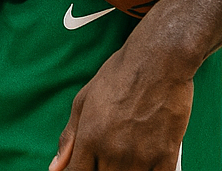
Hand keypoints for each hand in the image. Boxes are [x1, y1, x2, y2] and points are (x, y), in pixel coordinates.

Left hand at [50, 46, 193, 170]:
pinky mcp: (166, 157)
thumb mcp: (84, 100)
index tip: (84, 166)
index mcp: (90, 137)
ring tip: (126, 151)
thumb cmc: (118, 76)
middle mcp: (113, 151)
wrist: (156, 62)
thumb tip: (54, 167)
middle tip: (107, 154)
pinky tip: (145, 162)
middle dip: (101, 170)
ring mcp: (141, 157)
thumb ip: (69, 137)